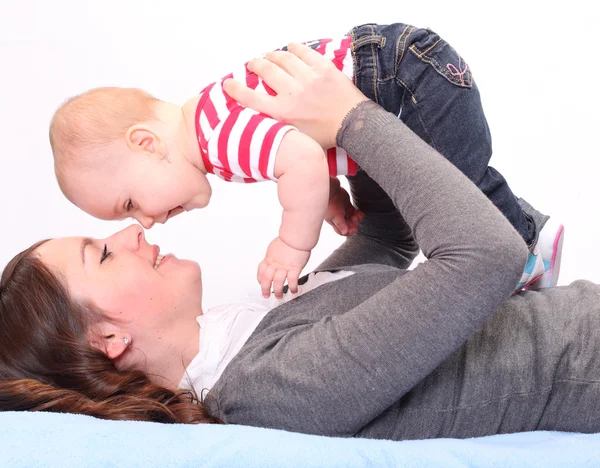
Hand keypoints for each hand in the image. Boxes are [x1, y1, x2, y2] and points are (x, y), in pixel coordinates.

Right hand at [223, 43, 368, 148]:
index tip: (228, 84)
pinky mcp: (323, 68)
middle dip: (255, 65)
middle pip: (265, 71)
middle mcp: (292, 93)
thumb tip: (265, 125)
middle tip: (253, 64)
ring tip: (269, 56)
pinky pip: (304, 52)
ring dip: (272, 55)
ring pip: (283, 58)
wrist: (353, 125)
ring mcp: (308, 78)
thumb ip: (279, 129)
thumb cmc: (325, 136)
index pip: (251, 98)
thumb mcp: (296, 138)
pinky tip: (290, 48)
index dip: (236, 89)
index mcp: (283, 113)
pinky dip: (294, 48)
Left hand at [258, 237, 310, 298]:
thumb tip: (274, 258)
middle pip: (266, 279)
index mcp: (269, 259)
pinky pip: (292, 281)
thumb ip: (273, 255)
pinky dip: (292, 288)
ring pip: (277, 283)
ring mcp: (284, 267)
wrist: (296, 236)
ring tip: (279, 297)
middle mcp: (274, 264)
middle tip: (266, 295)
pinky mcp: (294, 269)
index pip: (261, 271)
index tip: (261, 283)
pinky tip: (294, 291)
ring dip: (278, 291)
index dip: (260, 279)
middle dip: (265, 289)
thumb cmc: (288, 239)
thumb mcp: (275, 247)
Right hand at [326, 178, 363, 235]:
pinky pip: (355, 212)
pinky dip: (358, 213)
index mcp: (335, 222)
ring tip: (358, 215)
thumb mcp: (335, 216)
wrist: (331, 190)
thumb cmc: (330, 203)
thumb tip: (345, 232)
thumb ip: (341, 224)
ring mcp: (344, 212)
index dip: (349, 232)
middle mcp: (339, 218)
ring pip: (353, 219)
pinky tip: (360, 212)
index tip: (354, 228)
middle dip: (354, 224)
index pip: (342, 232)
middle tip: (355, 219)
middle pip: (349, 225)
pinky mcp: (348, 206)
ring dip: (357, 218)